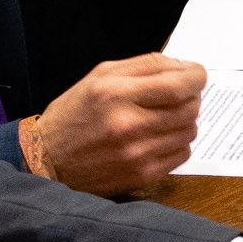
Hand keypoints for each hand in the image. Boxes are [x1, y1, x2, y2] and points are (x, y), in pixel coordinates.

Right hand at [16, 54, 205, 195]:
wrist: (47, 160)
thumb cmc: (74, 113)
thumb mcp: (100, 76)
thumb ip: (144, 66)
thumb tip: (184, 67)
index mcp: (115, 94)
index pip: (179, 85)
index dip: (196, 77)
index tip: (195, 75)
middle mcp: (128, 125)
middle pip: (189, 108)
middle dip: (190, 97)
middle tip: (176, 95)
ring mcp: (137, 154)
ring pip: (189, 131)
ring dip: (183, 121)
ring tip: (162, 117)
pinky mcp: (142, 175)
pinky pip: (182, 154)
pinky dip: (177, 142)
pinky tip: (157, 137)